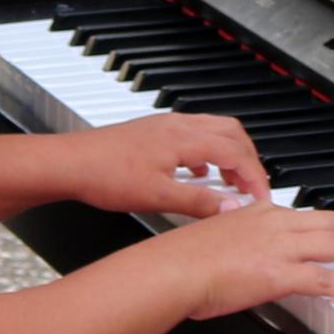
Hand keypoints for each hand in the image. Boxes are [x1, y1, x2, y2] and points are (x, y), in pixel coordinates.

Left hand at [64, 112, 270, 217]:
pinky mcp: (155, 131)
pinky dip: (208, 152)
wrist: (71, 163)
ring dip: (231, 154)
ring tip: (232, 182)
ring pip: (214, 130)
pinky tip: (198, 173)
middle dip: (250, 161)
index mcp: (185, 138)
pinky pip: (195, 135)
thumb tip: (232, 208)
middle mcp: (179, 125)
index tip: (262, 198)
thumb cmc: (105, 175)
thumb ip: (199, 202)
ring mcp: (167, 125)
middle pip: (233, 134)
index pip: (237, 153)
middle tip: (254, 188)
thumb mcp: (157, 197)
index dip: (255, 177)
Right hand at [158, 198, 333, 319]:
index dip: (327, 230)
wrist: (171, 270)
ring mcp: (280, 247)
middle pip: (331, 223)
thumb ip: (233, 242)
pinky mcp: (281, 273)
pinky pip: (328, 278)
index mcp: (257, 212)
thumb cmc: (179, 260)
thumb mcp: (212, 239)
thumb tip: (239, 258)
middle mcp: (274, 223)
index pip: (304, 215)